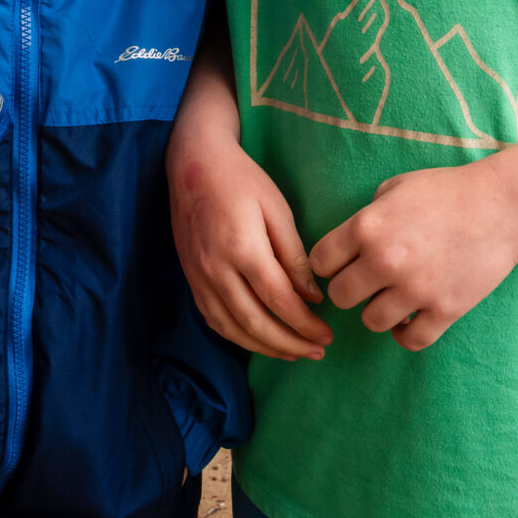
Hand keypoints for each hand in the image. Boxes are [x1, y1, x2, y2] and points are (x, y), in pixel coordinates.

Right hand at [168, 108, 330, 361]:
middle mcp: (217, 269)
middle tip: (317, 351)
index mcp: (243, 249)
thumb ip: (294, 255)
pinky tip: (258, 340)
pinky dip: (237, 336)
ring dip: (264, 347)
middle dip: (289, 343)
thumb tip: (312, 296)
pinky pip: (213, 319)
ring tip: (293, 353)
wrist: (193, 163)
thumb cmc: (241, 180)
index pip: (279, 301)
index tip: (326, 334)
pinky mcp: (191, 278)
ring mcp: (199, 276)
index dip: (305, 324)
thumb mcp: (277, 209)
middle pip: (255, 323)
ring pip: (232, 328)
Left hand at [308, 160, 517, 351]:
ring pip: (371, 321)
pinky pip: (410, 340)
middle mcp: (385, 260)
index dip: (329, 264)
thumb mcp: (395, 188)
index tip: (342, 264)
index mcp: (367, 227)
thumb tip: (349, 242)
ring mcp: (416, 288)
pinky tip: (410, 319)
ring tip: (392, 299)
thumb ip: (367, 215)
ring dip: (378, 311)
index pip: (320, 262)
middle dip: (350, 289)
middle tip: (366, 283)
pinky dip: (406, 334)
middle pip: (340, 296)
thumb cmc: (448, 191)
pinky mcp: (445, 309)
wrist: (503, 206)